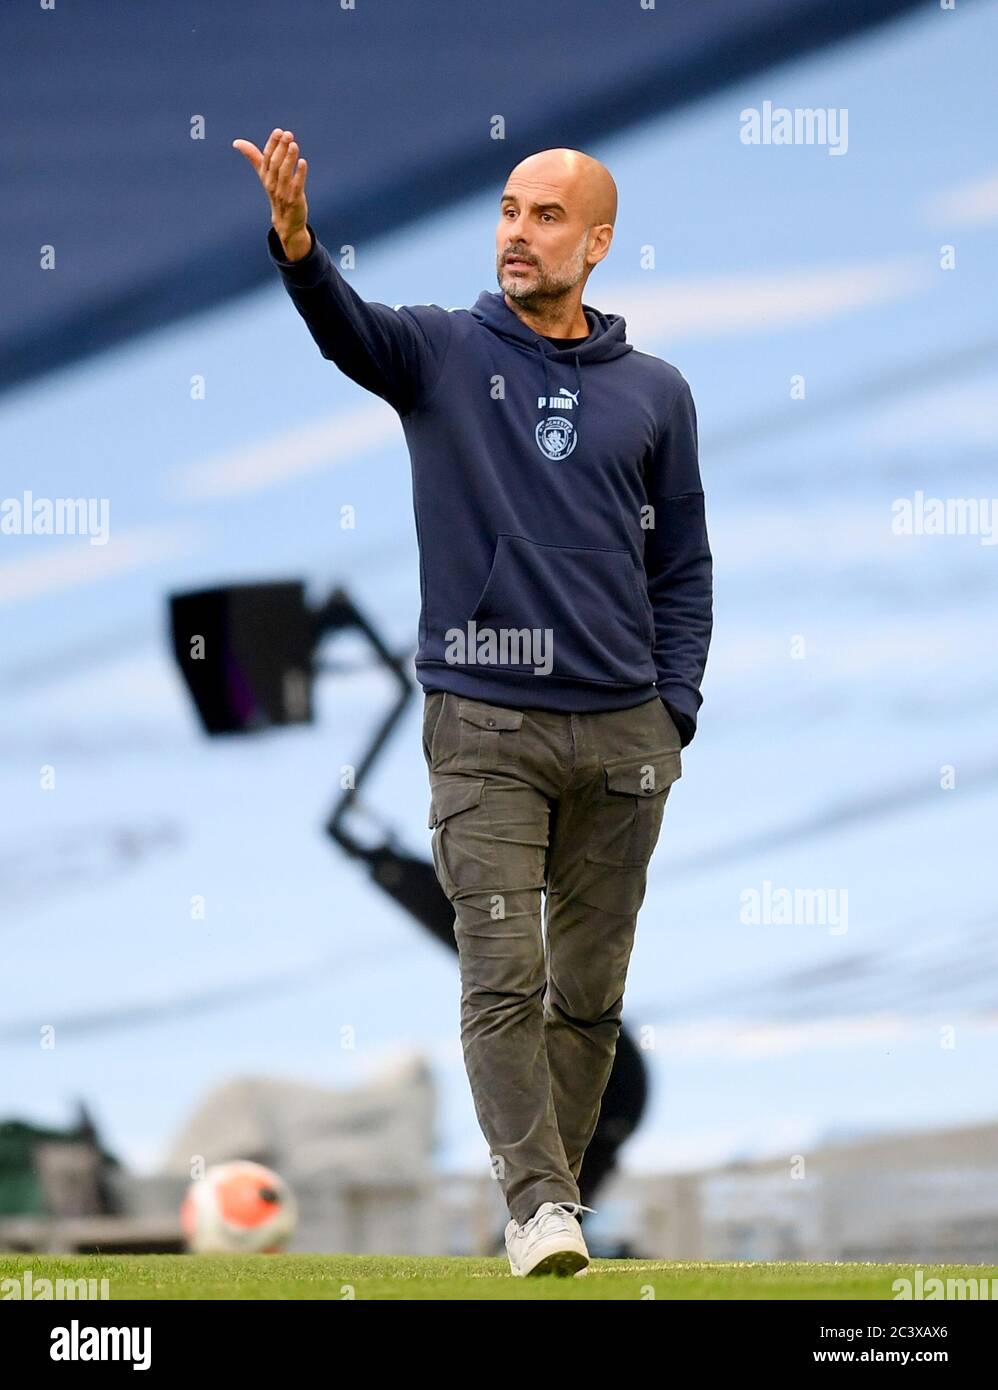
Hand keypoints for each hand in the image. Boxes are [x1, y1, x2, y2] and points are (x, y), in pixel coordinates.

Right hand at [232, 128, 310, 260]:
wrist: (285, 222)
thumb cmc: (276, 194)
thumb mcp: (264, 176)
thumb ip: (254, 157)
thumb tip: (237, 142)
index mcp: (265, 176)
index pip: (266, 157)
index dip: (272, 144)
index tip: (278, 131)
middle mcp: (272, 184)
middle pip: (275, 163)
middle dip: (281, 148)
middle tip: (288, 134)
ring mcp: (282, 193)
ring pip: (284, 173)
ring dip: (289, 158)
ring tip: (294, 145)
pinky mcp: (294, 200)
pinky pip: (296, 186)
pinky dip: (299, 174)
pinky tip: (303, 162)